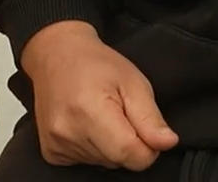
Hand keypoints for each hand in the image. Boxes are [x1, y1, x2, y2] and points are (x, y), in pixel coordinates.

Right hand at [20, 21, 177, 169]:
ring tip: (99, 115)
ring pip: (103, 163)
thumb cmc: (95, 63)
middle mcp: (68, 132)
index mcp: (91, 112)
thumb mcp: (133, 82)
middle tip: (117, 113)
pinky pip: (84, 162)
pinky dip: (91, 147)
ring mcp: (56, 144)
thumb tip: (167, 143)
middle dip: (127, 143)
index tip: (143, 127)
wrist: (56, 54)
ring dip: (108, 145)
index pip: (133, 156)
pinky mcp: (51, 151)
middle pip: (118, 161)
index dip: (148, 147)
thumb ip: (151, 117)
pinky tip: (85, 124)